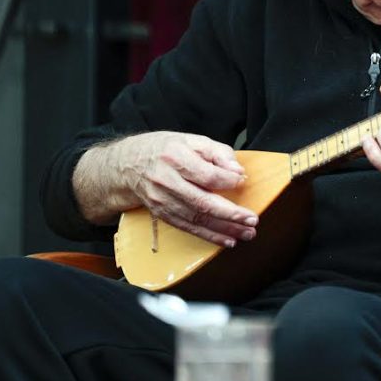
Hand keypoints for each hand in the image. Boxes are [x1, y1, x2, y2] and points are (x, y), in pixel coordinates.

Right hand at [77, 131, 258, 247]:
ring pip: (196, 219)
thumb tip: (238, 171)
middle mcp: (166, 181)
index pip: (206, 174)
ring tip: (247, 233)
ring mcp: (162, 200)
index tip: (243, 181)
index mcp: (175, 157)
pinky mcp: (161, 214)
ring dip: (224, 229)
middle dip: (230, 214)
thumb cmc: (166, 149)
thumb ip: (218, 153)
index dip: (228, 180)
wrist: (128, 164)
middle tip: (252, 219)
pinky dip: (209, 236)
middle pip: (202, 202)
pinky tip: (228, 240)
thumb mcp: (192, 140)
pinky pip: (188, 228)